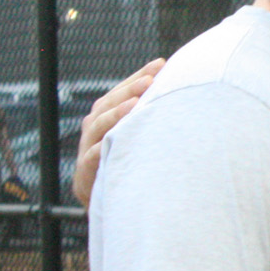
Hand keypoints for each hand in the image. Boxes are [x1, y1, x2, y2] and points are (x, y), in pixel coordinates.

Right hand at [72, 59, 162, 205]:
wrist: (113, 207)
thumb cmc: (133, 169)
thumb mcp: (142, 142)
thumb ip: (153, 119)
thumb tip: (184, 93)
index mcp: (106, 120)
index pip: (121, 93)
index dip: (138, 77)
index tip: (161, 64)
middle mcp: (94, 131)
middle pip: (107, 104)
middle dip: (129, 90)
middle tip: (150, 80)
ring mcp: (87, 151)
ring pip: (98, 127)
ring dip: (116, 114)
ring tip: (135, 103)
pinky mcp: (85, 175)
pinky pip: (91, 158)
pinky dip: (101, 147)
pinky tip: (114, 138)